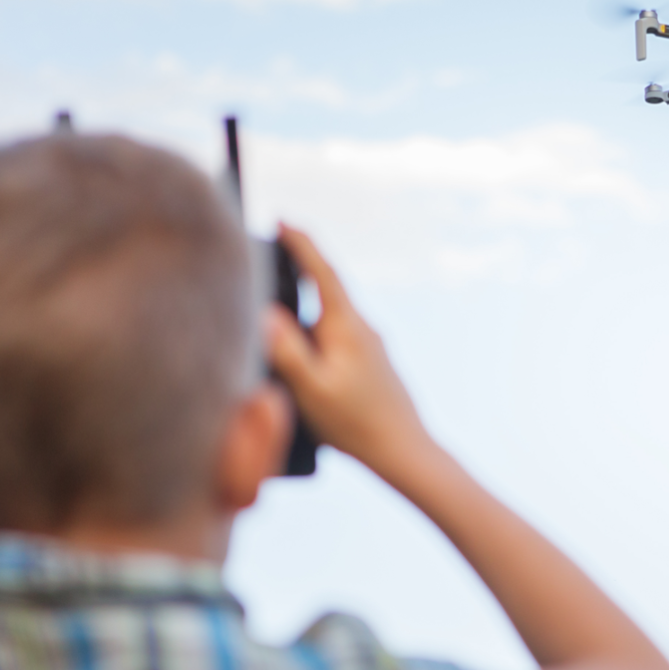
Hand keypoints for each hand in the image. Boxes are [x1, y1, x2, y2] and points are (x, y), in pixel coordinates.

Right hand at [264, 225, 435, 486]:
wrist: (404, 450)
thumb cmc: (355, 422)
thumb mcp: (311, 387)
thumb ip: (286, 348)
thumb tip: (264, 310)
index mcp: (347, 325)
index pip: (322, 271)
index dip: (301, 243)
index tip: (283, 220)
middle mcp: (362, 328)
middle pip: (323, 294)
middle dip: (295, 283)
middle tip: (267, 274)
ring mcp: (370, 345)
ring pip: (327, 323)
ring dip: (303, 325)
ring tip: (280, 348)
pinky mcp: (371, 364)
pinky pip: (334, 342)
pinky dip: (314, 346)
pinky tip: (304, 376)